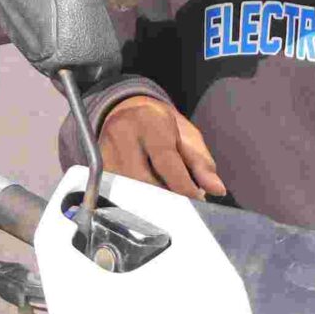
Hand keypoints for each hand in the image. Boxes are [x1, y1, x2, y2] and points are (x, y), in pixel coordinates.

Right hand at [98, 96, 226, 198]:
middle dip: (167, 197)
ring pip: (130, 191)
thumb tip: (216, 190)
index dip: (183, 185)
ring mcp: (105, 150)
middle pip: (145, 180)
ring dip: (152, 201)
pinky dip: (136, 199)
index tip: (197, 198)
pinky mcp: (98, 166)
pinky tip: (147, 194)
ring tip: (166, 195)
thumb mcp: (187, 137)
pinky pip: (119, 192)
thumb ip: (201, 164)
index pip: (166, 160)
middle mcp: (122, 134)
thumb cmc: (161, 126)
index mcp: (149, 121)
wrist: (128, 112)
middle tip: (182, 201)